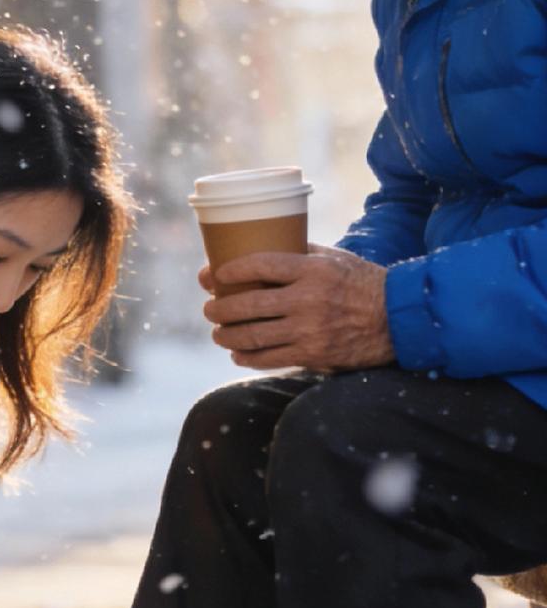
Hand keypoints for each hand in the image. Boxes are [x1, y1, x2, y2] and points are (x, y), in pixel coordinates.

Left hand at [203, 244, 392, 371]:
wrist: (398, 318)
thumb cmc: (362, 282)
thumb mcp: (334, 258)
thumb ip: (300, 253)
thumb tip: (260, 248)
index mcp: (311, 270)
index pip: (260, 265)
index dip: (231, 269)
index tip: (214, 274)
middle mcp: (308, 300)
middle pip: (249, 305)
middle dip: (220, 308)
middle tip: (209, 309)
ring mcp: (310, 330)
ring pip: (254, 336)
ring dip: (228, 336)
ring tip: (218, 333)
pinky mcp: (314, 354)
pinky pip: (271, 359)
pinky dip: (248, 358)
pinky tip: (238, 354)